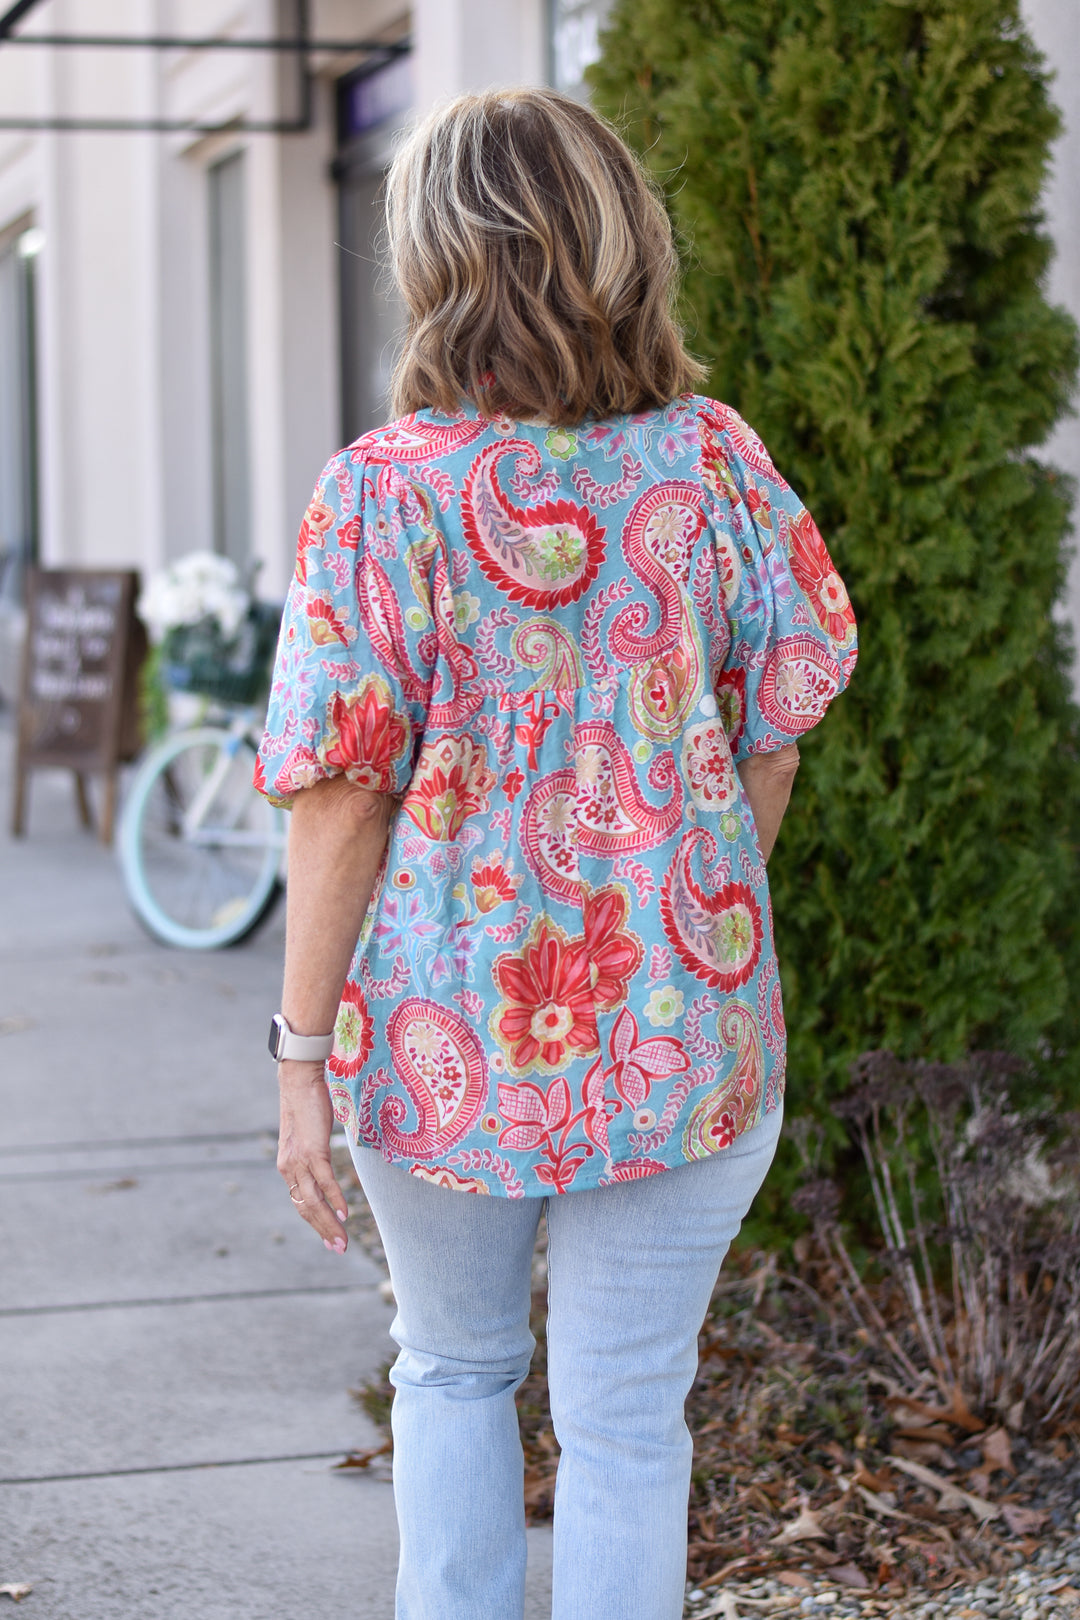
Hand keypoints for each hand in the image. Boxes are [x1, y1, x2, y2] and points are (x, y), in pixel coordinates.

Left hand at [276, 1060, 349, 1251]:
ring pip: (313, 1201)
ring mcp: (300, 1160)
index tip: (330, 1239)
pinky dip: (335, 1199)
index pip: (301, 1203)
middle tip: (338, 1249)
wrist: (299, 1079)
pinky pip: (324, 1181)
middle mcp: (289, 1168)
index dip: (315, 1222)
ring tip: (342, 1241)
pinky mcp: (312, 1150)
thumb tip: (322, 1161)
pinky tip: (345, 1214)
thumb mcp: (308, 1136)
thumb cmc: (306, 1104)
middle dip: (323, 1231)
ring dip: (329, 1224)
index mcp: (288, 1167)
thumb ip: (312, 1153)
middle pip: (305, 1209)